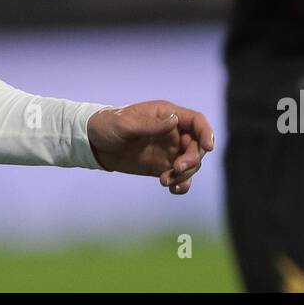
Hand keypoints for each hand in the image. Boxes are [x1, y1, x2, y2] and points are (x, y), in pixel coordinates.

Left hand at [87, 101, 214, 193]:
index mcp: (167, 115)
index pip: (196, 121)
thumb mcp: (126, 123)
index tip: (209, 148)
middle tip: (176, 169)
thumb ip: (150, 124)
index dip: (206, 132)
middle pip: (197, 146)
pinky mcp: (162, 166)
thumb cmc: (108, 125)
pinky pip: (180, 177)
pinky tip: (172, 189)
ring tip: (164, 181)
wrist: (94, 143)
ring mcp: (169, 150)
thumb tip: (174, 121)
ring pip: (191, 164)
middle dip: (192, 160)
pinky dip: (181, 184)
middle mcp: (173, 132)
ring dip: (184, 175)